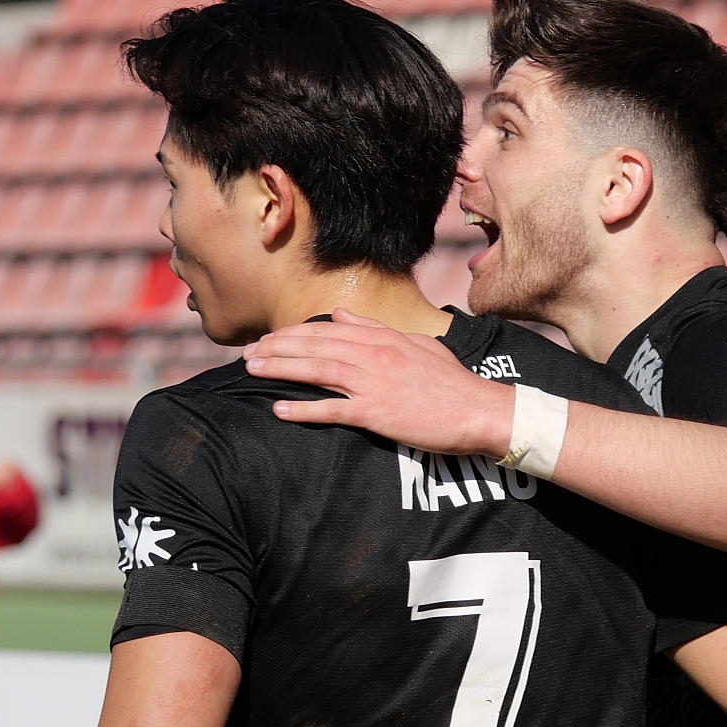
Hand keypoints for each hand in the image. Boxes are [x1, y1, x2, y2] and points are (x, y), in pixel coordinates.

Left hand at [242, 308, 513, 456]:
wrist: (479, 410)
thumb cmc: (450, 381)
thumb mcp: (415, 343)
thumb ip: (375, 328)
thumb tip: (340, 314)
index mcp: (382, 338)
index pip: (326, 329)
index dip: (293, 333)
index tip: (268, 338)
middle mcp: (374, 354)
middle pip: (315, 346)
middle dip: (276, 347)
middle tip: (246, 354)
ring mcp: (375, 383)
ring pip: (317, 370)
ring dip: (281, 368)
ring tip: (252, 370)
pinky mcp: (378, 412)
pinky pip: (333, 409)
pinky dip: (304, 409)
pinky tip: (279, 409)